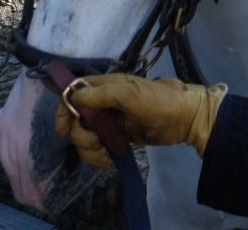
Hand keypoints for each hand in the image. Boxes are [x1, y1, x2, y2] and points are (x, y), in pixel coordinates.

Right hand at [58, 75, 227, 167]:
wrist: (184, 119)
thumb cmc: (159, 100)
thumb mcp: (130, 94)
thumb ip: (101, 94)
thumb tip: (73, 98)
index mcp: (104, 87)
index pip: (73, 94)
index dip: (64, 110)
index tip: (63, 130)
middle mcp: (103, 103)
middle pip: (77, 121)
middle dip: (81, 136)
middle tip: (96, 144)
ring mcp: (110, 121)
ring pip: (86, 137)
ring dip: (90, 150)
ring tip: (105, 156)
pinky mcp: (118, 137)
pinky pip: (99, 148)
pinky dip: (99, 156)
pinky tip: (110, 160)